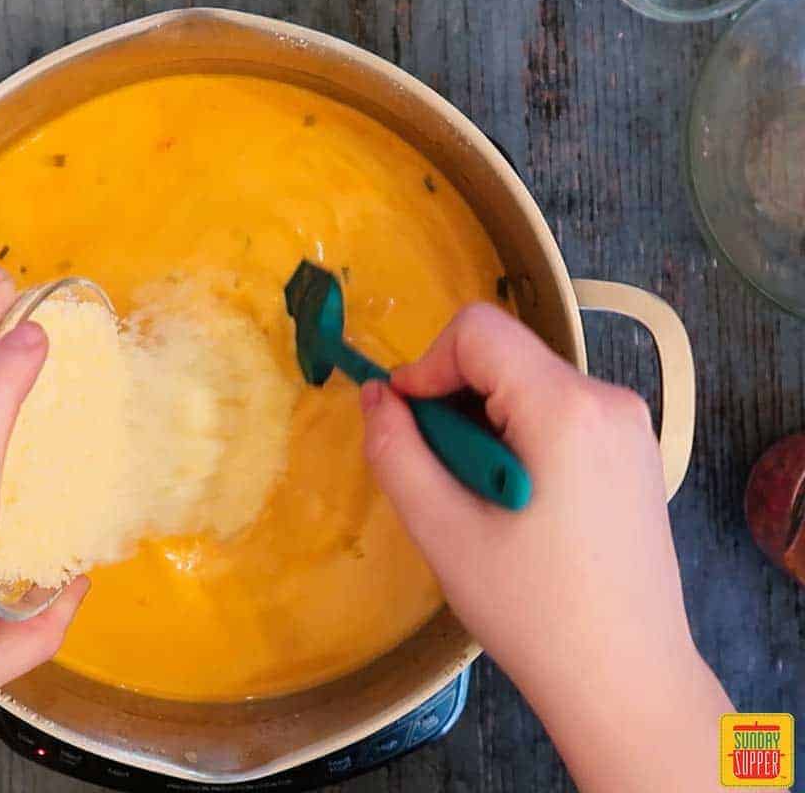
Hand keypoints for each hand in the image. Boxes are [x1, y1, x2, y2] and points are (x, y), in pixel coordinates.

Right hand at [360, 304, 730, 792]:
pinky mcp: (634, 454)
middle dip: (455, 402)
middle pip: (504, 357)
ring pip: (528, 385)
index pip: (478, 331)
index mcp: (566, 406)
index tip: (407, 425)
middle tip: (440, 477)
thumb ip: (396, 451)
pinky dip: (519, 439)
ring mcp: (630, 426)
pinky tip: (516, 505)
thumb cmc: (532, 610)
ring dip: (484, 424)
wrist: (625, 680)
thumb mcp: (442, 531)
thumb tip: (375, 396)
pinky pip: (559, 414)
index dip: (425, 366)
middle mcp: (608, 399)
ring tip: (479, 501)